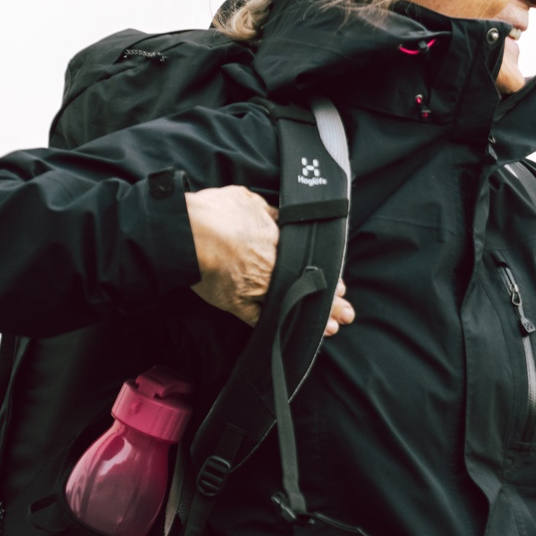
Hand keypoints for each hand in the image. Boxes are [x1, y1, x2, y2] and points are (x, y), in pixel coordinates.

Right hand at [185, 185, 357, 331]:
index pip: (310, 262)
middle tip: (348, 314)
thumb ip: (270, 213)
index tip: (341, 286)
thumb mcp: (250, 201)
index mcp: (278, 241)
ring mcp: (255, 289)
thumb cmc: (216, 212)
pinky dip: (275, 327)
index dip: (327, 276)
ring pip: (290, 306)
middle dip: (331, 303)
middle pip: (306, 287)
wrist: (187, 232)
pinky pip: (258, 320)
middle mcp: (271, 268)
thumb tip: (281, 216)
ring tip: (331, 329)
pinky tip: (289, 333)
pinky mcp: (235, 303)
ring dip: (311, 319)